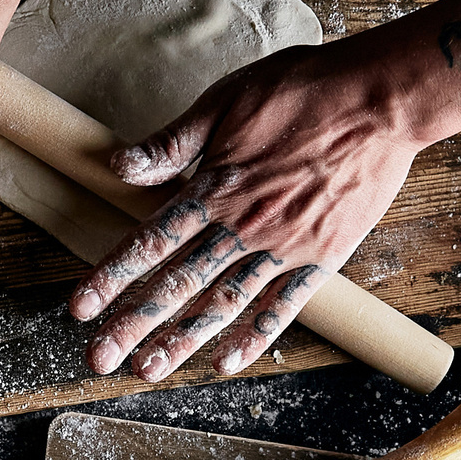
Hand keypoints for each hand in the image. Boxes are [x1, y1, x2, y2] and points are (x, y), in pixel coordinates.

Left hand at [69, 35, 456, 379]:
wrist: (381, 100)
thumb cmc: (303, 89)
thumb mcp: (226, 101)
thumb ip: (171, 143)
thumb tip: (117, 165)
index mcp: (214, 187)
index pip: (149, 241)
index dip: (112, 277)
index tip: (79, 309)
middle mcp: (243, 225)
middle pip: (177, 283)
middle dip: (133, 324)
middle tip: (98, 359)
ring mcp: (283, 247)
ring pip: (222, 303)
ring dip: (182, 340)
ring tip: (148, 370)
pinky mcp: (322, 256)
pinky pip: (283, 307)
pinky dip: (254, 337)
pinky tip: (225, 363)